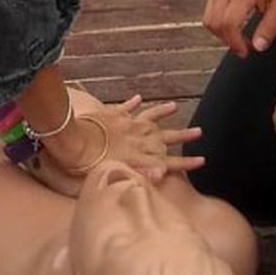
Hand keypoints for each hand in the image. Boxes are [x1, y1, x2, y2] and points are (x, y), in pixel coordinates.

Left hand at [38, 95, 201, 184]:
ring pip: (150, 116)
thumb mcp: (118, 176)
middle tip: (199, 132)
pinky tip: (139, 97)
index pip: (169, 161)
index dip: (186, 162)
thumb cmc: (90, 167)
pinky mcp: (113, 114)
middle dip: (184, 135)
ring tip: (175, 106)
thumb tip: (159, 176)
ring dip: (163, 111)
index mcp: (140, 158)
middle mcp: (138, 139)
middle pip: (166, 137)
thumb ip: (138, 177)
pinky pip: (126, 106)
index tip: (202, 160)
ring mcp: (127, 124)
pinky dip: (133, 102)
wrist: (74, 142)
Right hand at [203, 0, 275, 56]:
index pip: (229, 23)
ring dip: (221, 35)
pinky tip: (232, 28)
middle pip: (216, 24)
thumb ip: (270, 27)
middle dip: (228, 41)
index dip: (235, 42)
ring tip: (239, 38)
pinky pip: (209, 14)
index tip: (246, 51)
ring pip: (209, 20)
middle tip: (244, 48)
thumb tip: (259, 47)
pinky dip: (217, 26)